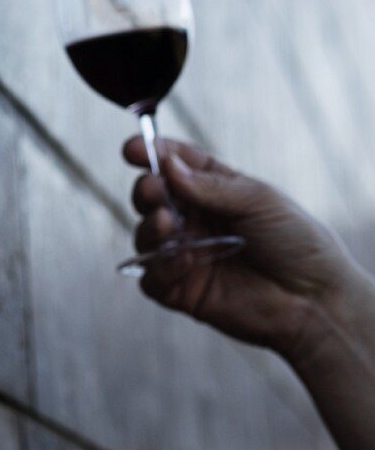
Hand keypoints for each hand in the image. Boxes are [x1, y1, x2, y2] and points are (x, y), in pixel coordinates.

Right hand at [124, 135, 351, 359]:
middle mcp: (195, 218)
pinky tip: (182, 261)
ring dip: (149, 225)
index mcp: (213, 188)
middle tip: (154, 190)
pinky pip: (152, 276)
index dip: (151, 153)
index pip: (174, 163)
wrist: (315, 301)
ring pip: (145, 233)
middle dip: (147, 189)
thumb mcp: (258, 200)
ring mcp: (187, 253)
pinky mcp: (183, 291)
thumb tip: (168, 165)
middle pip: (152, 196)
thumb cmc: (296, 242)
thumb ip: (209, 185)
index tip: (132, 148)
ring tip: (167, 224)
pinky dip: (158, 266)